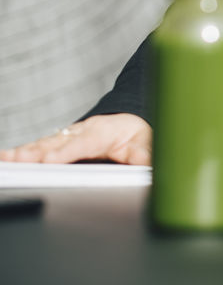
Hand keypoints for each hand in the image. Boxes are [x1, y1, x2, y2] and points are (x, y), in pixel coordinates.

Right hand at [0, 114, 151, 165]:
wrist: (131, 123)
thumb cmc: (137, 134)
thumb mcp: (147, 143)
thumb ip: (144, 153)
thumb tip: (145, 161)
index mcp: (106, 131)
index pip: (86, 141)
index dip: (67, 151)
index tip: (51, 159)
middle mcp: (84, 131)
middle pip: (59, 142)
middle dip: (38, 151)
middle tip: (20, 160)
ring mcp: (70, 136)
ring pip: (46, 144)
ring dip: (26, 151)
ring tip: (8, 158)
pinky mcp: (61, 142)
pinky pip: (41, 147)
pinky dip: (23, 152)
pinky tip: (8, 157)